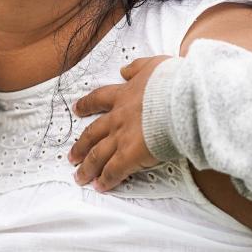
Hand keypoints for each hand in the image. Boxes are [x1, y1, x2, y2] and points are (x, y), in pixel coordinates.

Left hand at [68, 55, 169, 190]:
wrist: (180, 99)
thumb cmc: (172, 82)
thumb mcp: (153, 65)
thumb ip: (137, 67)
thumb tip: (124, 69)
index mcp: (124, 95)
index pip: (99, 99)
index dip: (87, 105)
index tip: (77, 109)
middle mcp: (118, 117)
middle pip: (92, 133)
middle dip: (81, 145)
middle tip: (71, 155)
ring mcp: (121, 137)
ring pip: (97, 155)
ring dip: (87, 167)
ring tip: (80, 176)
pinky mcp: (130, 155)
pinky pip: (113, 171)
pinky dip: (105, 180)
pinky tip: (100, 187)